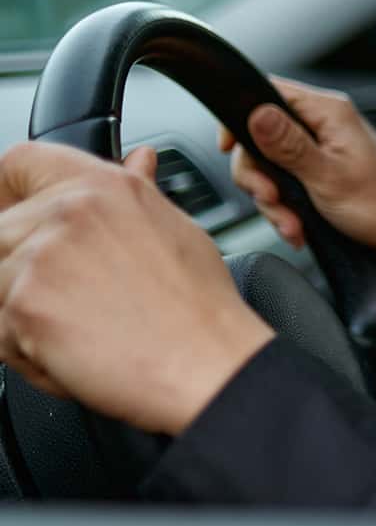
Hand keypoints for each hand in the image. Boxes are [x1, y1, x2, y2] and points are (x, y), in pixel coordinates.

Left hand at [0, 142, 272, 434]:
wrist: (205, 363)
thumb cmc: (198, 306)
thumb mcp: (176, 228)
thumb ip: (137, 192)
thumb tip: (138, 162)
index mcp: (105, 186)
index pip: (20, 163)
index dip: (9, 192)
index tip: (13, 214)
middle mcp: (67, 212)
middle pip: (0, 232)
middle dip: (19, 268)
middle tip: (66, 298)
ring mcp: (40, 258)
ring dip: (23, 312)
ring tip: (80, 329)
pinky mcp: (23, 307)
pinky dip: (26, 351)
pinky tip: (75, 353)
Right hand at [220, 76, 375, 270]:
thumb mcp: (326, 176)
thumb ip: (287, 145)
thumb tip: (255, 112)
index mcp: (329, 112)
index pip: (268, 92)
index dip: (241, 118)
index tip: (230, 149)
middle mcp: (324, 123)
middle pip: (260, 135)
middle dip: (259, 176)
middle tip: (272, 200)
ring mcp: (322, 147)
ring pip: (270, 165)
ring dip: (273, 199)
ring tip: (292, 224)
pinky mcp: (320, 170)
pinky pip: (286, 182)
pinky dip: (286, 207)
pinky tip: (297, 226)